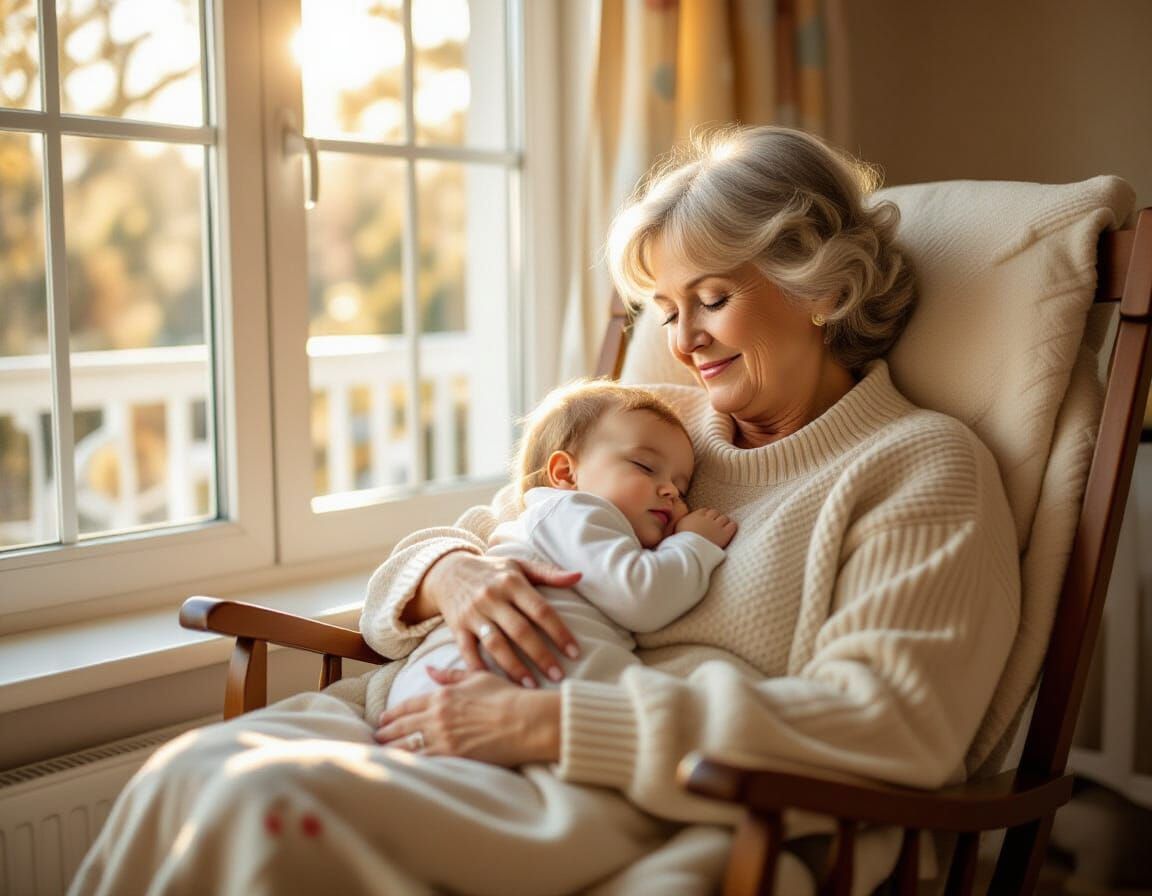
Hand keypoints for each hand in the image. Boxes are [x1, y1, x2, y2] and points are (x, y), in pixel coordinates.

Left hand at [374, 668, 560, 765]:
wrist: (525, 720)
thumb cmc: (506, 696)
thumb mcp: (477, 677)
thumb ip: (450, 675)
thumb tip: (429, 669)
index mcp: (443, 695)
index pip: (409, 705)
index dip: (393, 713)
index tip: (383, 718)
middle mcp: (438, 716)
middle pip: (402, 726)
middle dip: (386, 732)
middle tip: (376, 737)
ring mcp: (443, 738)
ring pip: (407, 745)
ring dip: (391, 748)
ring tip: (382, 752)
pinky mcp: (452, 756)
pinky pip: (422, 761)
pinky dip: (407, 763)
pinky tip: (399, 766)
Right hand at [419, 551, 582, 684]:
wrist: (447, 571)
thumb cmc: (492, 571)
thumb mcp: (519, 566)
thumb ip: (548, 573)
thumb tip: (579, 576)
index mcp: (512, 582)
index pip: (540, 610)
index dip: (559, 632)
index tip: (574, 653)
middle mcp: (492, 598)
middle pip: (520, 630)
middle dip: (540, 655)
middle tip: (558, 676)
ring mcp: (473, 614)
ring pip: (496, 644)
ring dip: (514, 667)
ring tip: (531, 686)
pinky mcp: (457, 627)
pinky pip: (468, 651)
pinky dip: (478, 668)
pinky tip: (493, 684)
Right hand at [675, 507, 736, 547]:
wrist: (690, 551)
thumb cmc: (681, 544)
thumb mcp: (676, 529)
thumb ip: (681, 523)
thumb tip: (681, 523)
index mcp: (694, 516)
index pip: (704, 511)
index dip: (706, 516)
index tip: (705, 522)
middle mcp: (706, 518)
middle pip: (714, 513)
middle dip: (715, 518)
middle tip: (714, 527)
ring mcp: (716, 525)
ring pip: (724, 518)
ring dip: (723, 523)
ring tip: (721, 530)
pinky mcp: (724, 534)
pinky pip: (732, 525)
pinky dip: (731, 527)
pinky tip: (729, 532)